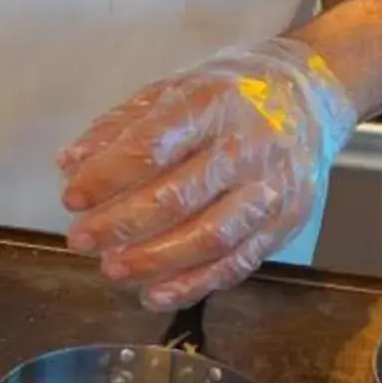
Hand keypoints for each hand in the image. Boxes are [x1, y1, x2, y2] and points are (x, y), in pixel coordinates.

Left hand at [59, 39, 358, 310]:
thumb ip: (120, 126)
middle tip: (82, 240)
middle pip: (179, 196)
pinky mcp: (284, 223)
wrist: (310, 97)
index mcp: (213, 104)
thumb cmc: (229, 94)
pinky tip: (156, 293)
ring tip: (113, 270)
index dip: (108, 176)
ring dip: (156, 261)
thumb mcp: (172, 89)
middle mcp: (248, 146)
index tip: (72, 198)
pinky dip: (194, 284)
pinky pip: (238, 262)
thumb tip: (71, 164)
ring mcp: (271, 189)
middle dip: (123, 224)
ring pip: (211, 237)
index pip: (153, 145)